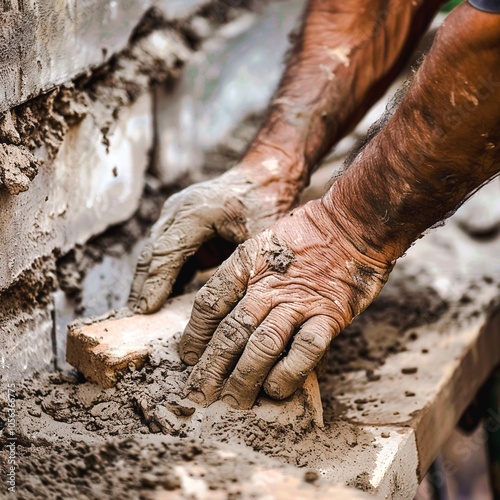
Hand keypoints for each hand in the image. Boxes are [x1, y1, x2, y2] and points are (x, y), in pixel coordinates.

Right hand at [128, 160, 301, 313]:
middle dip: (142, 287)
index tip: (145, 311)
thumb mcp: (257, 239)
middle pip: (151, 253)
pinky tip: (159, 298)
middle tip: (135, 319)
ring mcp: (175, 215)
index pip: (166, 253)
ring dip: (147, 282)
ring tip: (142, 315)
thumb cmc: (266, 205)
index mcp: (197, 213)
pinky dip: (162, 274)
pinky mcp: (179, 223)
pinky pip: (166, 252)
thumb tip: (220, 306)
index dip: (155, 284)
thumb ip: (236, 268)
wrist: (264, 176)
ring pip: (154, 253)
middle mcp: (178, 211)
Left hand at [179, 199, 391, 408]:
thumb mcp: (263, 243)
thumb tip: (223, 314)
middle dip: (211, 367)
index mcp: (247, 262)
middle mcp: (268, 284)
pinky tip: (275, 389)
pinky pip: (305, 350)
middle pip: (231, 331)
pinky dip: (289, 373)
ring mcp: (299, 301)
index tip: (188, 356)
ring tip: (233, 400)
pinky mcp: (330, 314)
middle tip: (199, 393)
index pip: (210, 303)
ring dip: (244, 377)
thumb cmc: (305, 236)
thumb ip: (245, 276)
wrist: (352, 224)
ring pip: (262, 345)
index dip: (195, 334)